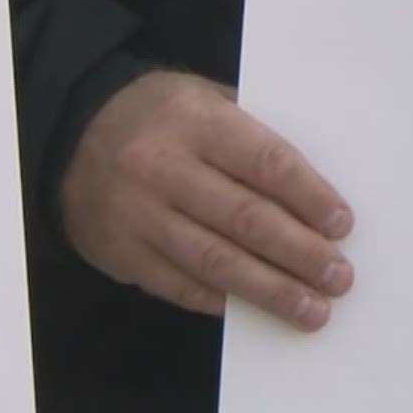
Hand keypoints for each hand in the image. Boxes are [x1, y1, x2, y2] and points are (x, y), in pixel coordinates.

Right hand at [59, 70, 353, 329]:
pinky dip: (222, 301)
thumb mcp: (206, 100)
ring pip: (214, 261)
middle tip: (338, 278)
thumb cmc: (163, 118)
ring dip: (270, 291)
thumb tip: (318, 192)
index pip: (265, 162)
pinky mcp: (121, 253)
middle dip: (299, 254)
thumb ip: (254, 136)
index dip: (309, 197)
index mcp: (196, 120)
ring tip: (312, 310)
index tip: (342, 226)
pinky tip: (255, 311)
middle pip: (245, 219)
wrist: (70, 134)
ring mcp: (137, 214)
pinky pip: (180, 286)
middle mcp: (162, 167)